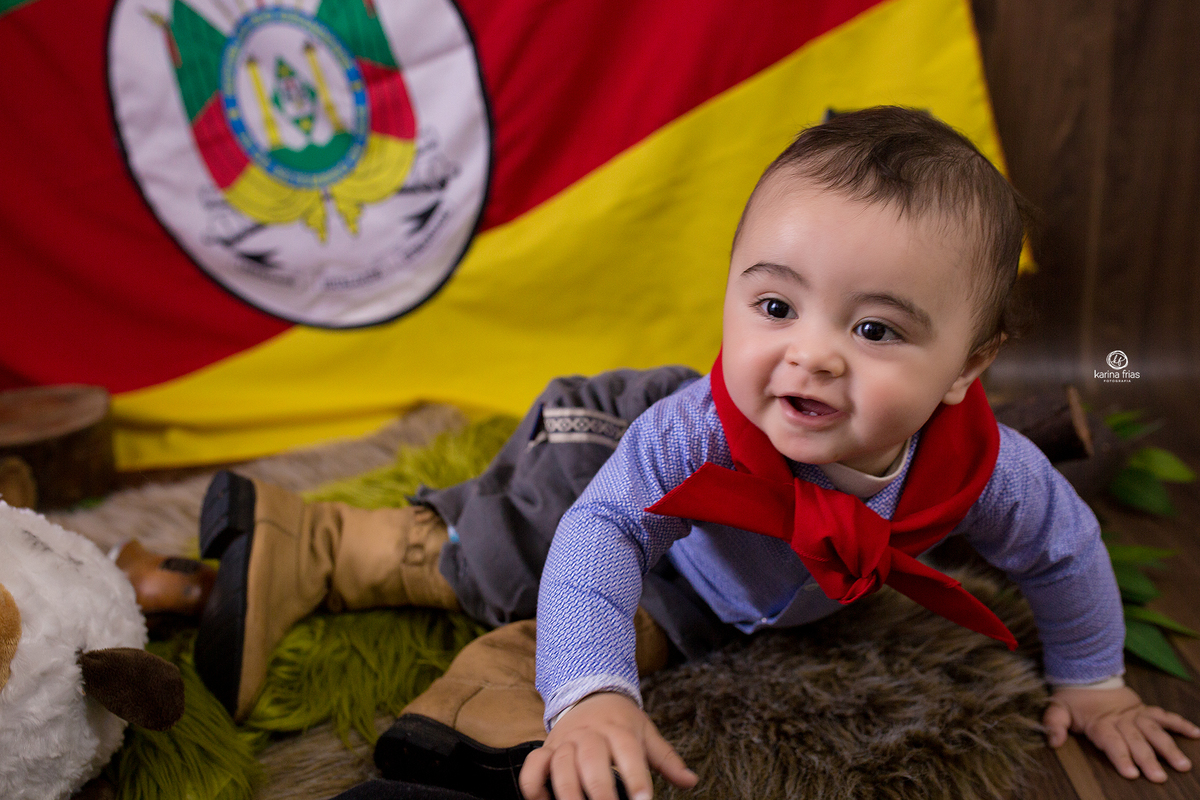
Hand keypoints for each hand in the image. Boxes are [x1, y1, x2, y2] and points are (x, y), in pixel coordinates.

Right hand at [518, 691, 697, 799]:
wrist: (590, 694)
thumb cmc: (622, 722)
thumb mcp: (646, 734)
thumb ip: (667, 760)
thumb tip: (692, 781)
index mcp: (619, 730)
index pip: (628, 753)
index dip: (636, 778)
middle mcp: (590, 735)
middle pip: (591, 760)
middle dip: (600, 790)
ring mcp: (565, 742)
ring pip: (560, 765)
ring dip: (567, 791)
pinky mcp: (546, 749)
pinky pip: (533, 766)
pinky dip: (532, 784)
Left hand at [1043, 684, 1199, 781]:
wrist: (1086, 675)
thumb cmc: (1073, 699)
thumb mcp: (1057, 709)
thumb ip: (1054, 724)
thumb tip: (1053, 742)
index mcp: (1100, 723)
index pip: (1112, 742)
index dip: (1121, 757)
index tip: (1131, 773)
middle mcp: (1121, 720)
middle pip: (1136, 741)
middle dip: (1148, 759)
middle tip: (1159, 777)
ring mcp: (1136, 715)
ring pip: (1155, 731)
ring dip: (1169, 747)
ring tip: (1183, 765)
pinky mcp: (1145, 710)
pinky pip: (1165, 716)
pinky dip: (1180, 723)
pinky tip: (1196, 734)